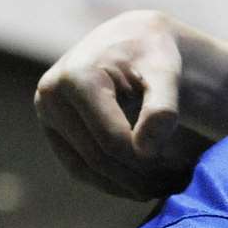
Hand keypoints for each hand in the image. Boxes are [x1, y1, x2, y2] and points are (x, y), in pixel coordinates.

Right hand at [34, 11, 208, 199]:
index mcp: (77, 78)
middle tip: (177, 186)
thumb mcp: (166, 72)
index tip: (181, 168)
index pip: (111, 140)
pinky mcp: (52, 127)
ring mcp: (47, 113)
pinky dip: (110, 181)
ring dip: (125, 186)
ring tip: (165, 188)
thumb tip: (146, 151)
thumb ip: (162, 107)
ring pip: (85, 168)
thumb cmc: (153, 53)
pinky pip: (78, 166)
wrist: (133, 39)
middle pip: (96, 157)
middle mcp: (51, 95)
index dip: (147, 161)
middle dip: (138, 177)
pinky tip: (143, 186)